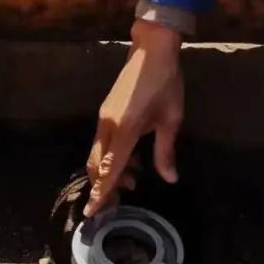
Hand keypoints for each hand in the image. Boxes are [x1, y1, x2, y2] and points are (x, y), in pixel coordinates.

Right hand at [85, 21, 184, 217]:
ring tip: (132, 181)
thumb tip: (170, 178)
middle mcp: (108, 125)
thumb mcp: (171, 119)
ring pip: (98, 154)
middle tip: (119, 202)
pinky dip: (110, 157)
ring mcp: (103, 117)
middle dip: (104, 186)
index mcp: (125, 129)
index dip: (101, 192)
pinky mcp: (105, 111)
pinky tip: (130, 160)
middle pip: (97, 165)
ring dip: (109, 171)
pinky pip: (102, 142)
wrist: (152, 50)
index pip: (110, 168)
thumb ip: (165, 151)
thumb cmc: (166, 82)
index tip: (91, 213)